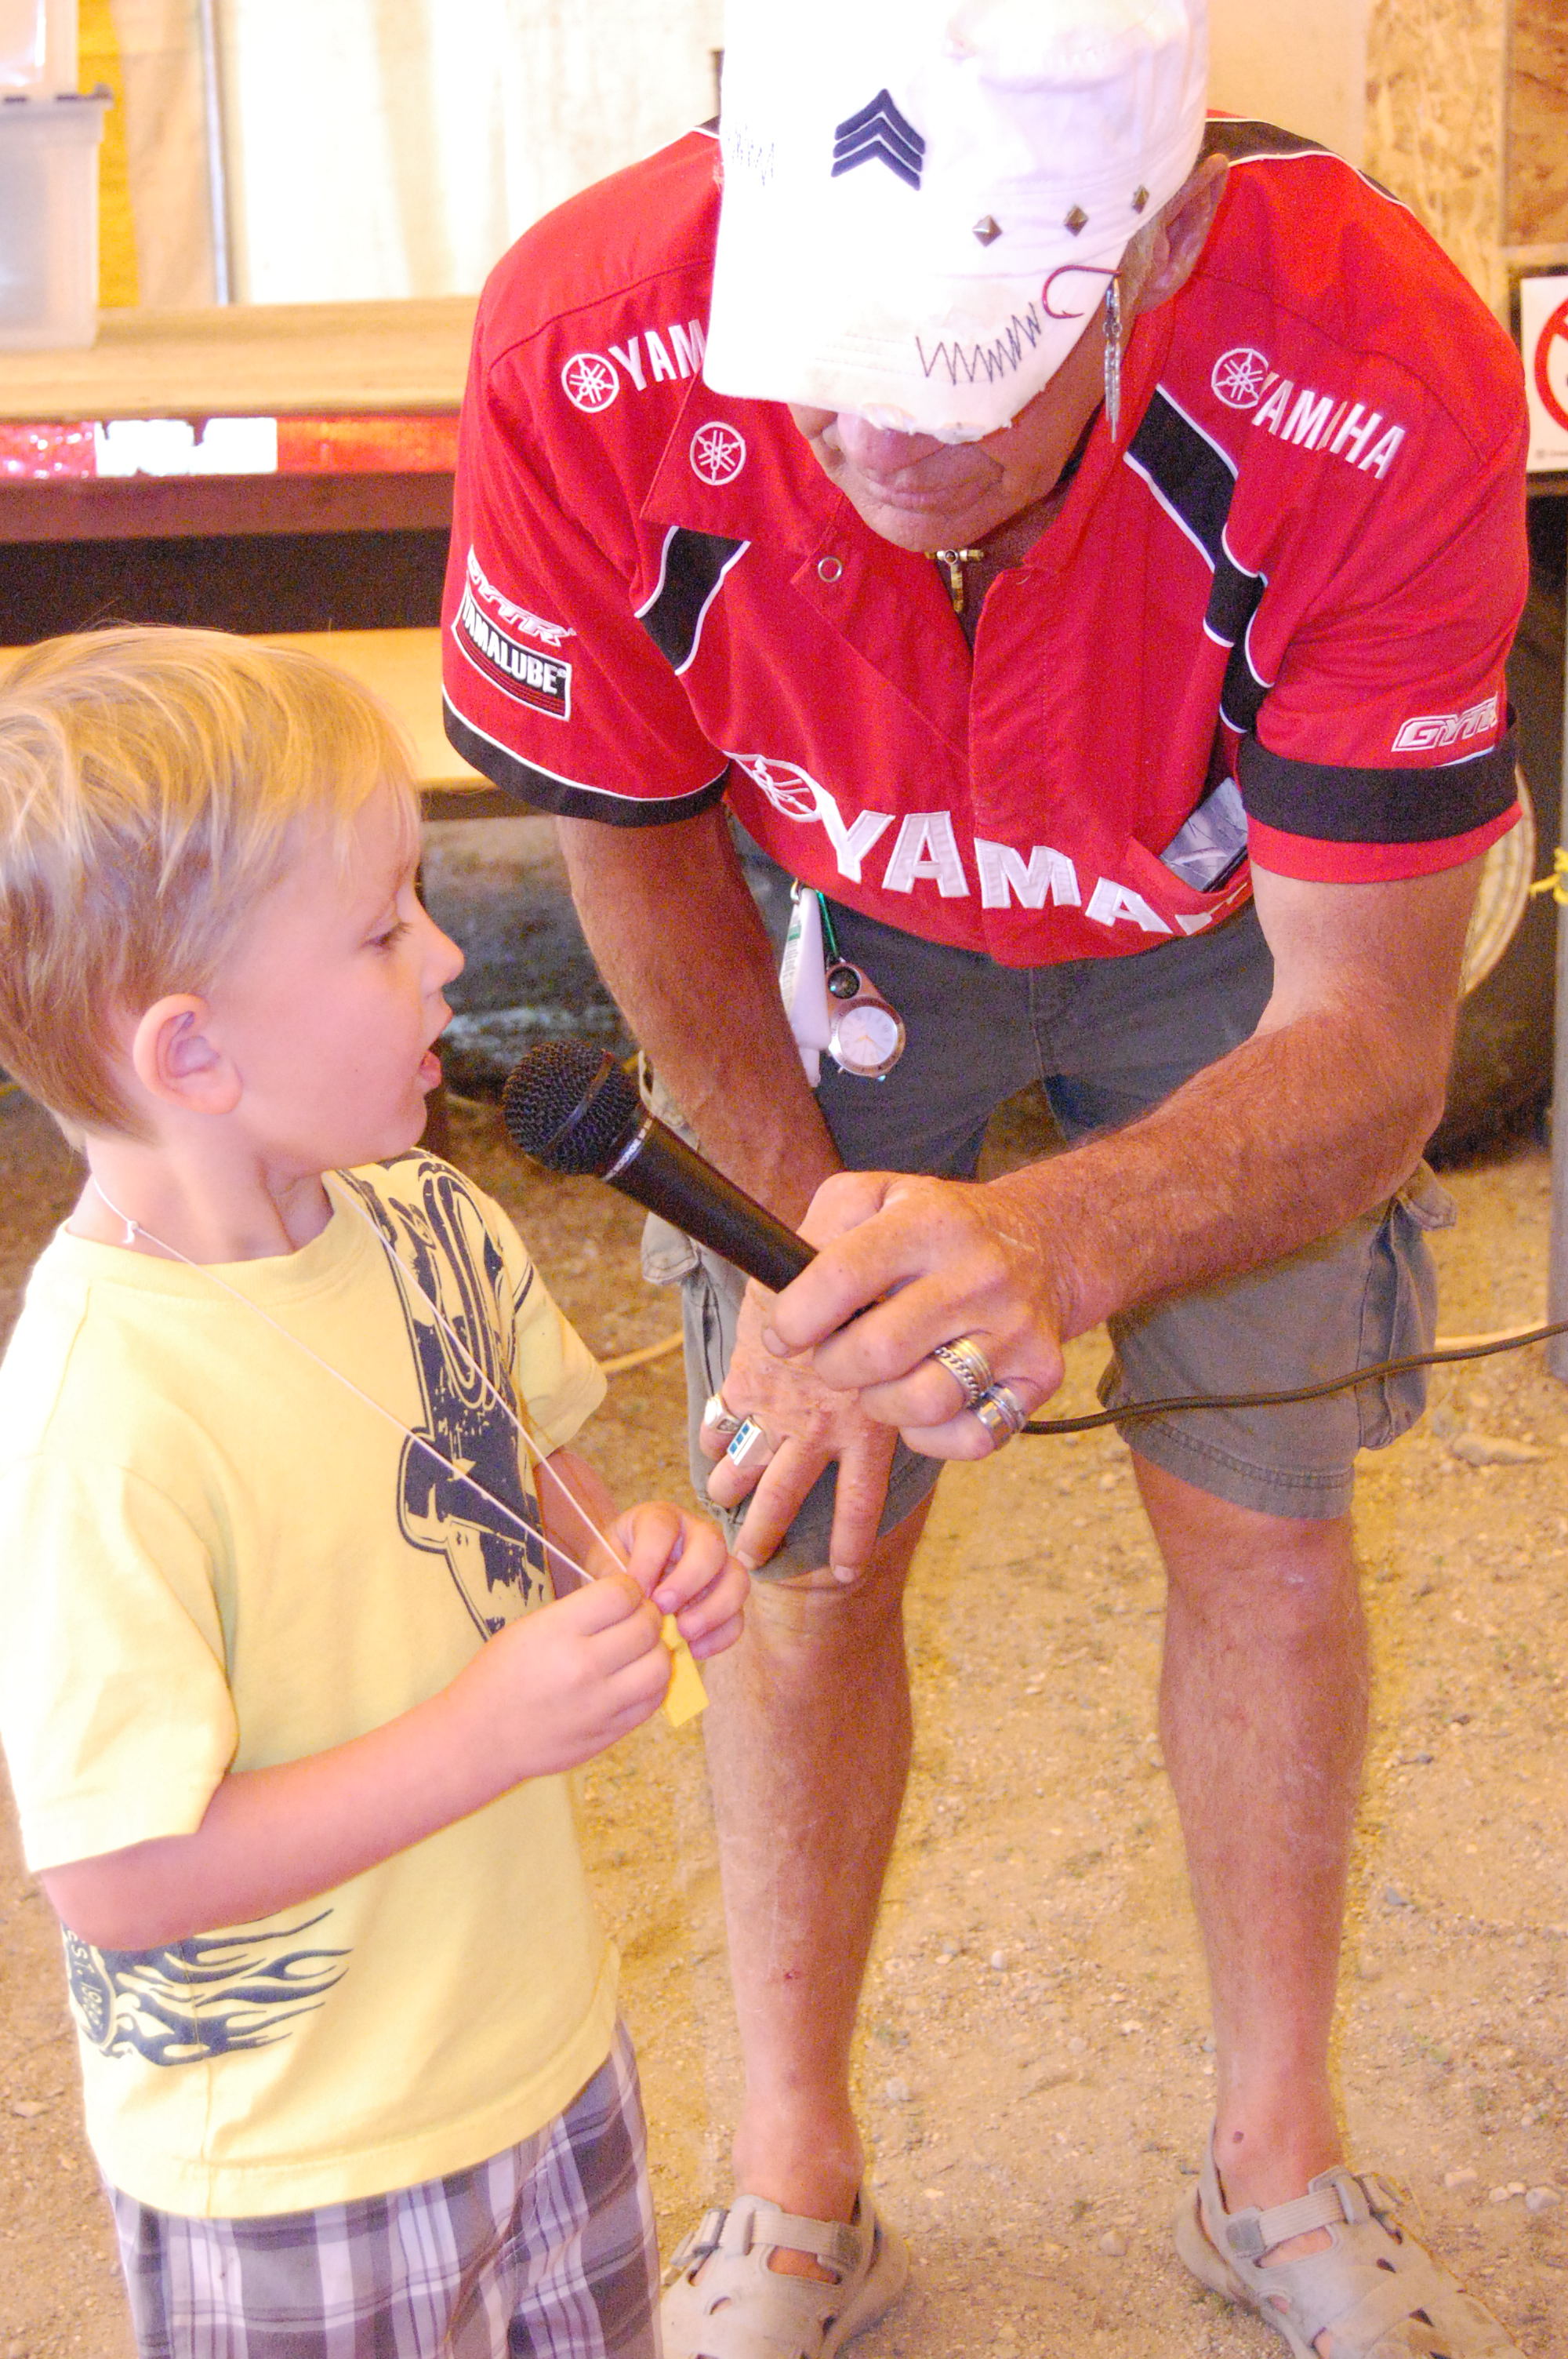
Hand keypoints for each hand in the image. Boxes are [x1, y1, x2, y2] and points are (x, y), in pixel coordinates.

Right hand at [453, 1573, 668, 1779]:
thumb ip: (578, 1613)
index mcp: (557, 1632)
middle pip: (645, 1627)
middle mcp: (583, 1667)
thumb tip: (626, 1598)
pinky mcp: (610, 1733)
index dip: (628, 1587)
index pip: (620, 1595)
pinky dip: (653, 1683)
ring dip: (657, 1649)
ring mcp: (600, 1704)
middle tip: (639, 1616)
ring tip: (642, 1647)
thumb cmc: (498, 1676)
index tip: (624, 1593)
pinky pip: (652, 1700)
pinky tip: (639, 1676)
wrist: (480, 1740)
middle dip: (648, 1614)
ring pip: (659, 1665)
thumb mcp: (528, 1628)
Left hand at [610, 1501, 749, 1659]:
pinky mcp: (725, 1598)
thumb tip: (633, 1599)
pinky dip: (721, 1635)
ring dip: (713, 1608)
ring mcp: (717, 1567)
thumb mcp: (602, 1563)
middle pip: (711, 1545)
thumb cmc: (613, 1566)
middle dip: (689, 1579)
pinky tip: (695, 1650)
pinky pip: (737, 1615)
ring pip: (736, 1578)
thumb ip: (613, 1575)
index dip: (650, 1558)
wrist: (623, 1585)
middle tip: (663, 1608)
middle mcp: (696, 1535)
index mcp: (660, 1519)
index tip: (636, 1589)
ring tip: (684, 1633)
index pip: (662, 1527)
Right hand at [700, 1277, 899, 1580]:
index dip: (850, 1541)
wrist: (821, 1276)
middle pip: (784, 1498)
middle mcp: (817, 1431)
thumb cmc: (878, 1304)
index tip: (845, 1571)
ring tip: (719, 1501)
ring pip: (745, 1466)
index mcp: (865, 1432)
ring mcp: (776, 1409)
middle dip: (764, 1532)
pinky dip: (713, 1434)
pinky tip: (711, 1443)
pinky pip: (722, 1420)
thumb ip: (908, 1378)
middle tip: (748, 1560)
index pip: (858, 1504)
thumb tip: (923, 1400)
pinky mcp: (745, 1381)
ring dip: (729, 1487)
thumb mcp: (909, 1352)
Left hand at [764, 1167, 1072, 1456]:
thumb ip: (823, 1228)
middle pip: (876, 1353)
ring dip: (880, 1403)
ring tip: (879, 1380)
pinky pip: (970, 1437)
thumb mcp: (876, 1196)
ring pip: (923, 1403)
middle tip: (835, 1357)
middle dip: (834, 1366)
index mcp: (930, 1220)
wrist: (1038, 1243)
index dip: (795, 1319)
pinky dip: (931, 1436)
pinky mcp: (1041, 1374)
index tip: (784, 1334)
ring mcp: (1016, 1327)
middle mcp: (980, 1273)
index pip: (841, 1278)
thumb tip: (783, 1294)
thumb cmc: (935, 1228)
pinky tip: (922, 1404)